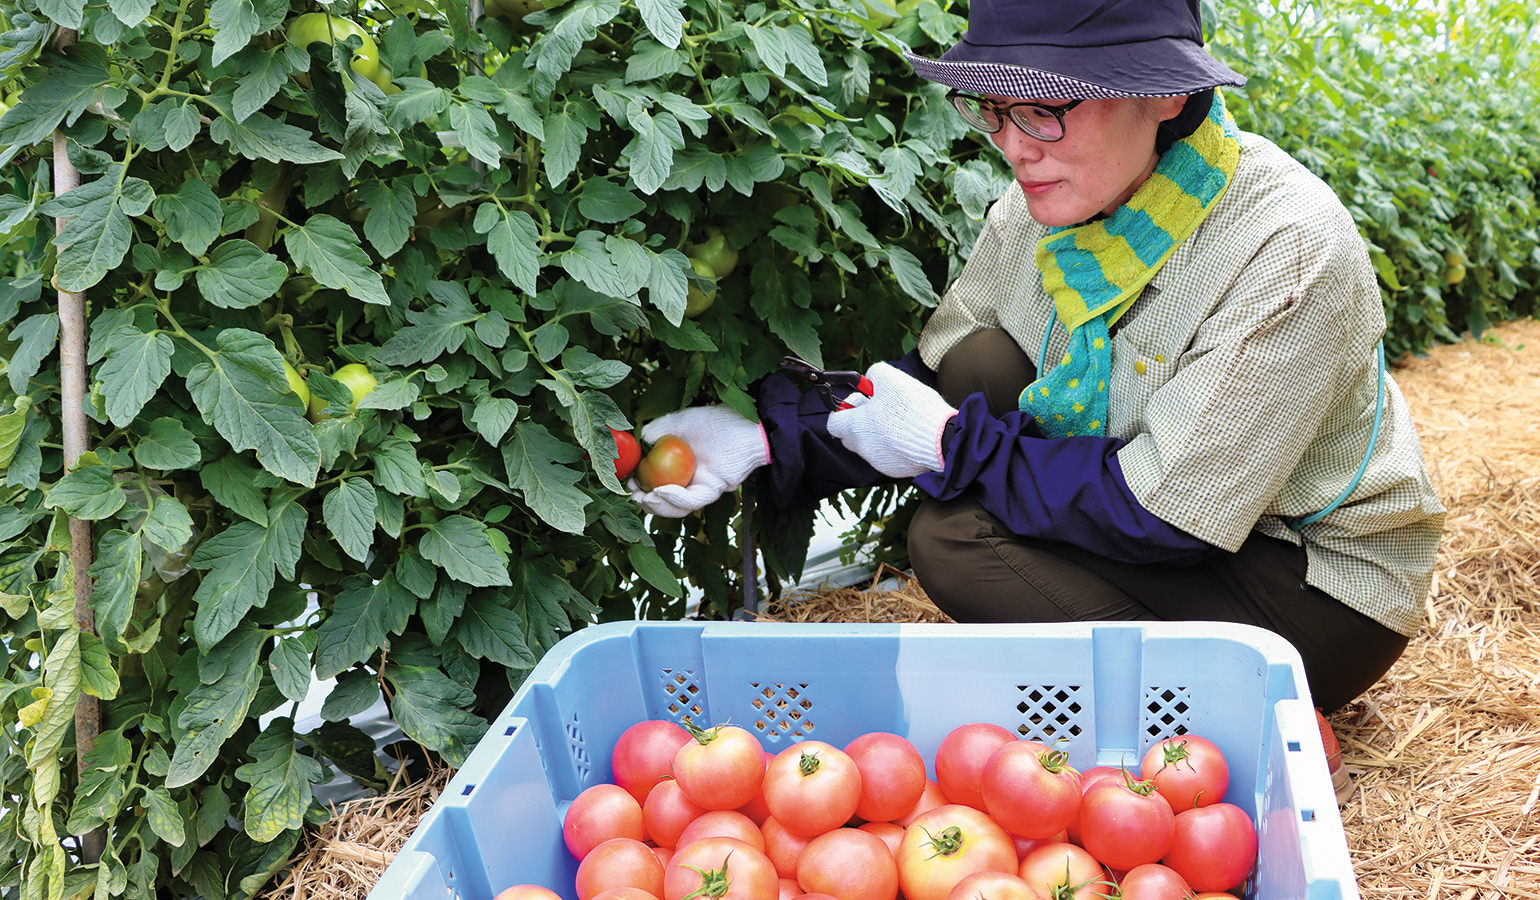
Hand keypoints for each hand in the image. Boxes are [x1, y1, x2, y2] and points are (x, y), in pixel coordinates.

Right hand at [629, 406, 769, 516]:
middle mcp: (690, 482)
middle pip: (666, 502)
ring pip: (679, 507)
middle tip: (633, 495)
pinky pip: (694, 499)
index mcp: (680, 469)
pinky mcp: (715, 489)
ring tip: (645, 497)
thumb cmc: (717, 421)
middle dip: (647, 503)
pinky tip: (662, 491)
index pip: (656, 484)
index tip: (628, 482)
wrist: (746, 424)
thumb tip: (640, 440)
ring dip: (659, 505)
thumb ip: (659, 429)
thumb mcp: (680, 422)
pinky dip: (676, 498)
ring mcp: (703, 487)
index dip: (641, 488)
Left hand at [826, 362, 956, 477]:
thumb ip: (875, 374)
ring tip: (900, 420)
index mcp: (855, 427)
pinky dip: (894, 445)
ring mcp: (879, 461)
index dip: (846, 408)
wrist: (941, 440)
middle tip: (882, 408)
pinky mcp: (896, 470)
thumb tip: (870, 379)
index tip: (862, 400)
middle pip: (851, 435)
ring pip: (870, 445)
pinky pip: (888, 455)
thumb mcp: (891, 378)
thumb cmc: (913, 408)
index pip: (834, 423)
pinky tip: (910, 434)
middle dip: (862, 420)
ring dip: (879, 432)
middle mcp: (863, 447)